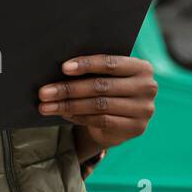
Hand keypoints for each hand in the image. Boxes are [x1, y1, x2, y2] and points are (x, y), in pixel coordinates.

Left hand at [37, 54, 156, 148]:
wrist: (124, 119)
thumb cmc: (111, 89)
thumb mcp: (109, 77)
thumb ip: (95, 71)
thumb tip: (63, 69)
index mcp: (142, 67)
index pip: (111, 63)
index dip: (86, 65)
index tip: (63, 68)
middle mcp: (147, 87)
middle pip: (102, 86)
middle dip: (69, 89)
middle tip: (44, 92)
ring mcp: (144, 109)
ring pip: (99, 105)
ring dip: (69, 105)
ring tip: (46, 106)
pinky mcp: (136, 128)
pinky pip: (101, 121)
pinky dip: (79, 117)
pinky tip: (64, 114)